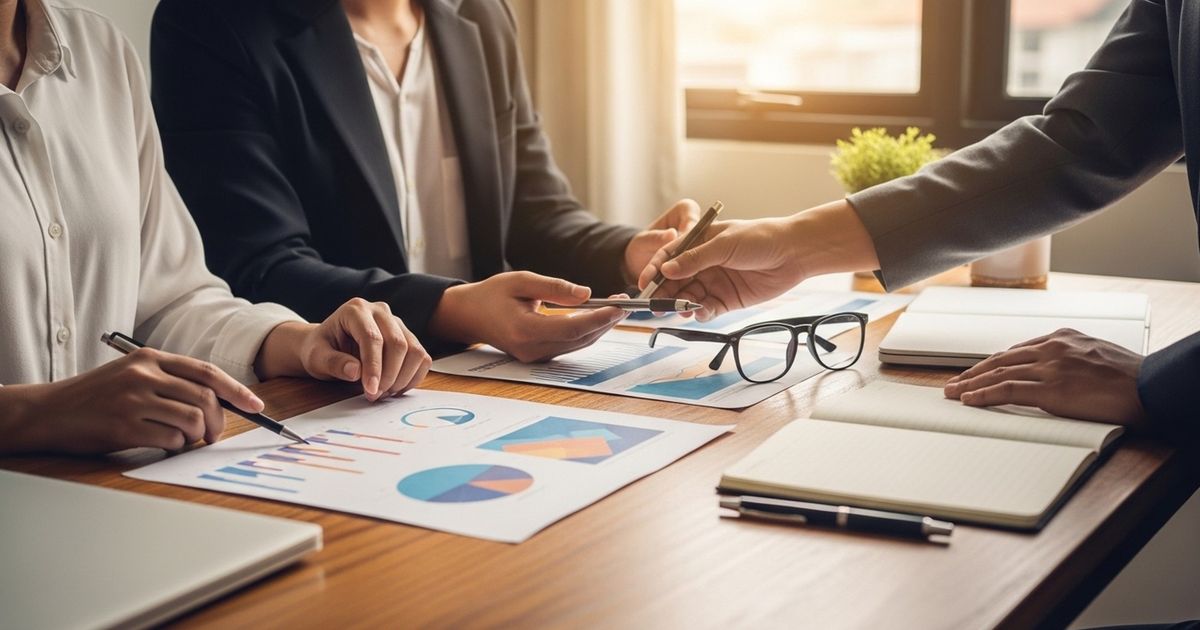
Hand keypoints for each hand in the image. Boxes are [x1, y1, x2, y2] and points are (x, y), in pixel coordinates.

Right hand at [0, 349, 264, 453]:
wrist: (47, 412)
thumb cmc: (94, 397)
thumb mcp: (130, 375)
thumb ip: (168, 381)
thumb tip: (216, 402)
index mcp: (149, 358)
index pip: (205, 371)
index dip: (236, 390)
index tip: (256, 406)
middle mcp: (144, 374)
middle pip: (205, 397)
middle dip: (219, 420)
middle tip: (214, 435)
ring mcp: (134, 399)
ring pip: (193, 419)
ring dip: (198, 435)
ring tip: (186, 440)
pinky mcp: (125, 426)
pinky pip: (172, 438)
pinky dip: (177, 445)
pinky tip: (165, 444)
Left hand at [257, 299, 430, 400]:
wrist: (328, 345)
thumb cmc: (321, 349)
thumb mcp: (316, 357)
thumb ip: (333, 363)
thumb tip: (355, 371)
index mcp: (355, 310)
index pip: (372, 337)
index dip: (374, 367)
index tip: (371, 390)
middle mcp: (380, 311)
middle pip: (398, 343)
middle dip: (389, 375)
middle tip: (375, 395)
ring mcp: (397, 323)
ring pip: (414, 350)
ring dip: (403, 378)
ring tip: (384, 393)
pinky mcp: (408, 336)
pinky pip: (422, 357)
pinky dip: (413, 377)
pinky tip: (395, 388)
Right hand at [430, 271, 625, 362]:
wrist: (469, 316)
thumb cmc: (492, 295)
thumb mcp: (521, 281)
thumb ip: (554, 287)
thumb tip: (586, 293)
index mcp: (526, 330)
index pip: (573, 327)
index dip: (600, 318)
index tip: (619, 305)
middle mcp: (532, 349)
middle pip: (580, 338)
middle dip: (606, 322)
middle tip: (625, 303)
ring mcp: (535, 356)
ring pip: (578, 344)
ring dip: (599, 327)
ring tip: (616, 307)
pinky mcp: (539, 356)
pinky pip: (569, 345)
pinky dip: (586, 331)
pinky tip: (597, 316)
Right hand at [636, 199, 880, 320]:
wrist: (794, 253)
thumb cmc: (759, 238)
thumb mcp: (723, 245)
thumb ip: (694, 259)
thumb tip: (666, 270)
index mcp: (699, 243)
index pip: (669, 257)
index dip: (654, 270)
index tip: (643, 284)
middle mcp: (703, 263)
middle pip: (675, 280)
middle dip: (664, 292)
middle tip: (655, 306)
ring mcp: (715, 282)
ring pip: (689, 296)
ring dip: (681, 304)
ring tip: (679, 310)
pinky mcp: (728, 299)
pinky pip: (707, 308)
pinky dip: (700, 312)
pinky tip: (699, 313)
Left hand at [943, 328, 1148, 425]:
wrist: (1153, 387)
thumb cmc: (1133, 378)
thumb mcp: (1098, 357)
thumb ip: (1074, 360)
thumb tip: (1061, 375)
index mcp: (1064, 337)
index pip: (1018, 351)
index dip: (993, 363)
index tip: (977, 372)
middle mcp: (1053, 347)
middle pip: (1001, 359)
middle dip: (974, 372)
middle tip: (953, 383)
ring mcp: (1051, 367)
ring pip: (998, 373)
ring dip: (970, 384)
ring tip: (952, 394)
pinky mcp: (1051, 389)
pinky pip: (1007, 390)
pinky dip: (983, 395)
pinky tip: (969, 400)